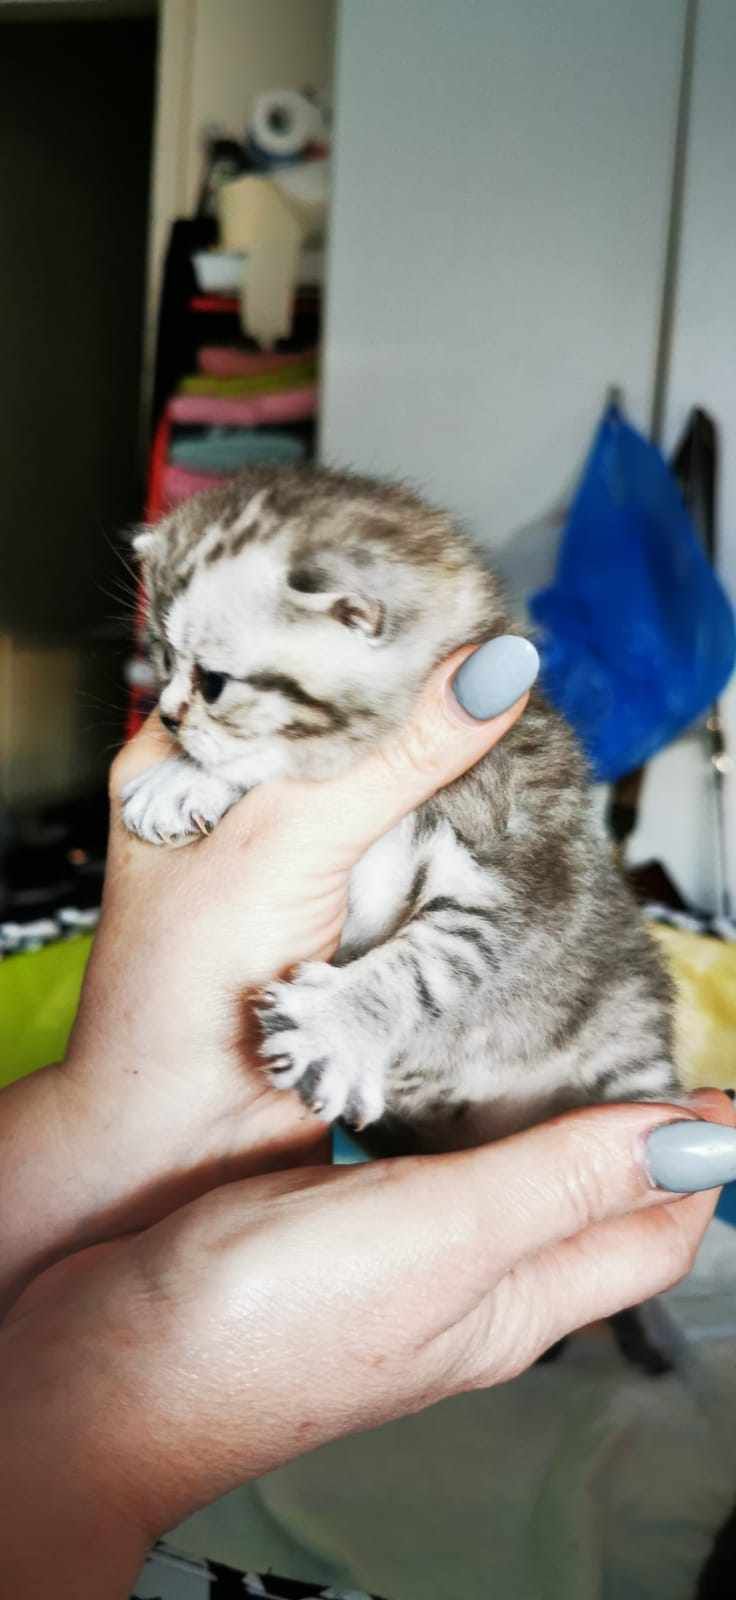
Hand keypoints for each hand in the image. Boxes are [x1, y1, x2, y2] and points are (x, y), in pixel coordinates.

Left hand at [1, 642, 533, 1308]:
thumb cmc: (181, 991)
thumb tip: (490, 674)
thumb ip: (396, 756)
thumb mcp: (294, 841)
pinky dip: (441, 842)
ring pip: (376, 793)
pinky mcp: (334, 914)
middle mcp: (232, 805)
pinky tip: (484, 812)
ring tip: (499, 730)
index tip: (440, 605)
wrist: (191, 1141)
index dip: (356, 637)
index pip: (278, 664)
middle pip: (338, 729)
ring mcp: (285, 862)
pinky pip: (402, 859)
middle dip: (406, 708)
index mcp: (183, 762)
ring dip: (432, 780)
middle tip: (487, 662)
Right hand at [2, 1090, 732, 1598]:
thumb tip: (694, 1144)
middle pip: (585, 1206)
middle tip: (639, 1041)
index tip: (718, 1090)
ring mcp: (395, 1260)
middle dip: (629, 1133)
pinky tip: (428, 1074)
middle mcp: (466, 1287)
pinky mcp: (330, 1230)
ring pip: (503, 1181)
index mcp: (513, 1301)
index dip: (695, 1161)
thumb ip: (559, 1182)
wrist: (108, 1369)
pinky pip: (422, 1166)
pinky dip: (449, 1114)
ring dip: (542, 1117)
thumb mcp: (439, 1237)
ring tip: (553, 1040)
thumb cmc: (264, 1328)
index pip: (650, 1234)